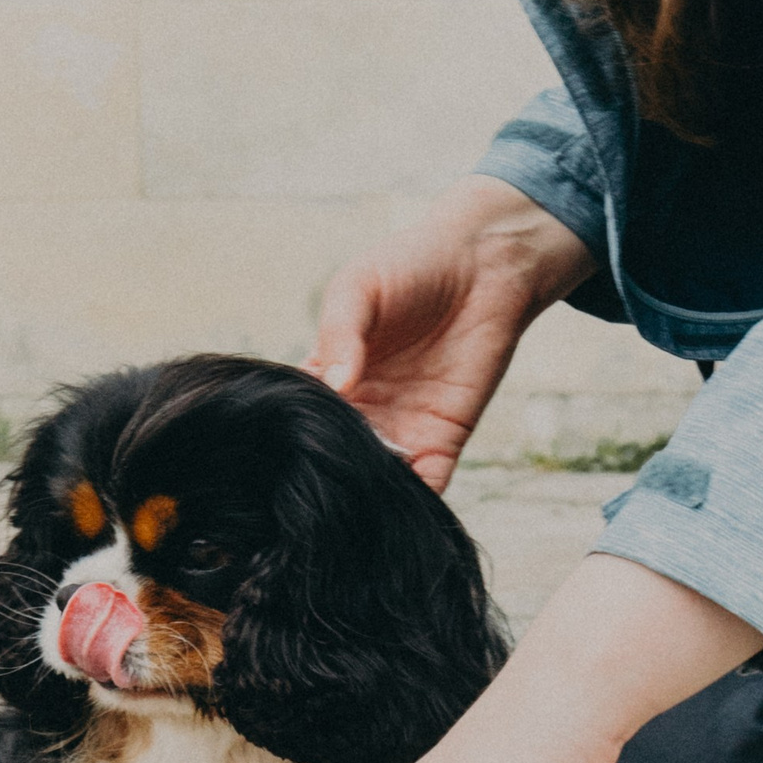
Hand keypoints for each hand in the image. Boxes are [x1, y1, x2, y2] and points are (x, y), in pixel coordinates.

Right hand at [311, 177, 593, 489]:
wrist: (485, 263)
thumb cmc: (412, 266)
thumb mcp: (358, 290)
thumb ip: (339, 334)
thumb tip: (335, 386)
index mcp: (328, 375)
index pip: (298, 418)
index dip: (287, 437)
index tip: (277, 453)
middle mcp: (361, 409)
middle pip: (334, 456)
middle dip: (325, 473)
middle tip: (315, 485)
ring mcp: (402, 427)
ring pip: (375, 477)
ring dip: (365, 491)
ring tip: (354, 496)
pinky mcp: (445, 437)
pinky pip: (426, 481)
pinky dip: (412, 497)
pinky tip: (397, 500)